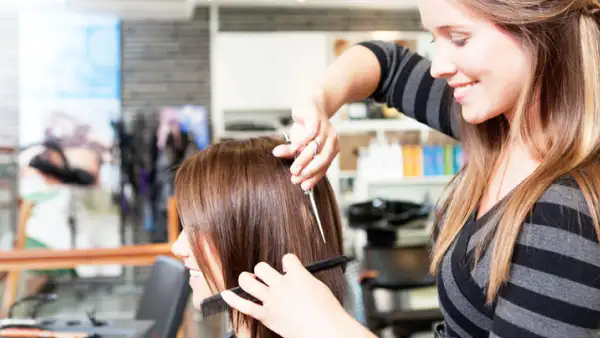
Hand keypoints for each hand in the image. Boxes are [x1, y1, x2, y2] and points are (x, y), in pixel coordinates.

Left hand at [221, 254, 351, 337]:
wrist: (325, 330)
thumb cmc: (327, 312)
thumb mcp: (319, 287)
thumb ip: (304, 280)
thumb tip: (298, 279)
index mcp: (297, 275)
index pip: (286, 258)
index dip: (287, 263)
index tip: (288, 268)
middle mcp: (282, 285)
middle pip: (262, 266)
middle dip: (264, 270)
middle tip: (267, 278)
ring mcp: (272, 300)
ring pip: (249, 281)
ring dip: (247, 279)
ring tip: (249, 281)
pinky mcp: (266, 315)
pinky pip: (244, 305)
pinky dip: (232, 299)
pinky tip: (225, 295)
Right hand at [272, 92, 339, 190]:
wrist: (310, 103)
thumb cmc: (306, 127)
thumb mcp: (298, 143)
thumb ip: (290, 152)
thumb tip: (276, 156)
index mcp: (331, 148)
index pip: (324, 166)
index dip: (314, 177)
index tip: (303, 187)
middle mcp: (331, 140)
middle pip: (323, 160)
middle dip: (309, 172)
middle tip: (296, 179)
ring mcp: (325, 129)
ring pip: (315, 149)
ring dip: (303, 161)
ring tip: (293, 169)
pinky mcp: (317, 120)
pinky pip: (310, 135)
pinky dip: (301, 144)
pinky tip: (292, 150)